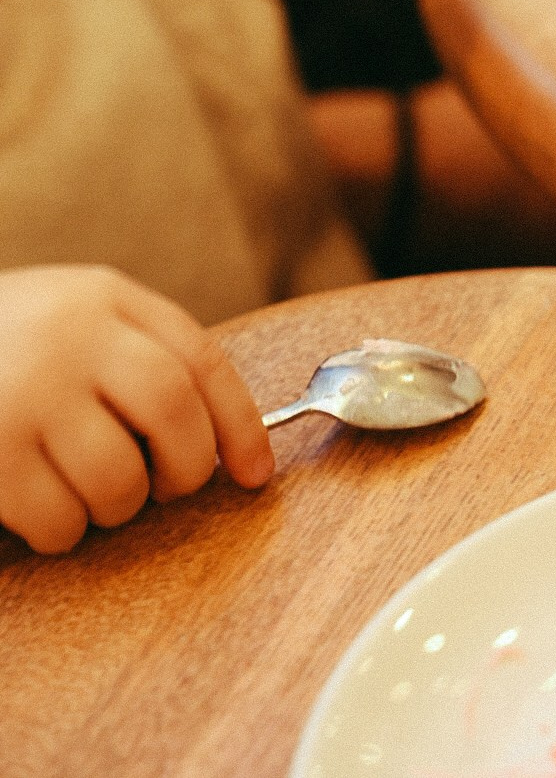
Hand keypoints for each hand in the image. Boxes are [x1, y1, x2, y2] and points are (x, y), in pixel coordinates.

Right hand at [0, 266, 274, 552]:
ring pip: (118, 478)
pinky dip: (64, 530)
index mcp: (103, 298)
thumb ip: (140, 357)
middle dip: (187, 467)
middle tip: (168, 487)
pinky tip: (40, 505)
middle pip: (173, 409)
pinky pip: (58, 520)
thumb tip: (228, 444)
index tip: (257, 473)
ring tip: (92, 491)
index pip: (199, 357)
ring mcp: (24, 393)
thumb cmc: (8, 347)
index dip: (240, 423)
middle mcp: (69, 336)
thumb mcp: (75, 320)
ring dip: (119, 506)